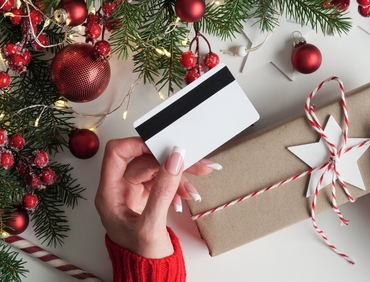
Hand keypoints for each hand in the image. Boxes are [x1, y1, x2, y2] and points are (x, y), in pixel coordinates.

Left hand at [95, 137, 212, 257]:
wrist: (149, 272)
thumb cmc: (141, 256)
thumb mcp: (152, 225)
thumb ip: (163, 190)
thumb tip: (174, 159)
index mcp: (110, 193)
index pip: (117, 153)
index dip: (139, 145)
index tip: (164, 146)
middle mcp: (119, 189)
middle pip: (144, 160)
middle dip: (170, 162)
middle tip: (196, 164)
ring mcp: (133, 192)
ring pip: (157, 169)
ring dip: (179, 176)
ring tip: (194, 188)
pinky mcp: (146, 196)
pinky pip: (163, 181)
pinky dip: (178, 185)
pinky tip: (187, 195)